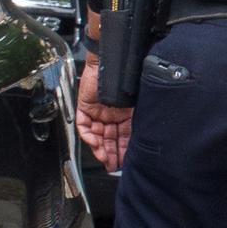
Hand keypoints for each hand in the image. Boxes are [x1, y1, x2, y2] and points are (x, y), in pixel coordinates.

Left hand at [75, 55, 132, 171]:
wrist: (112, 62)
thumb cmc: (129, 78)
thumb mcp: (138, 106)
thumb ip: (138, 122)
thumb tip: (143, 140)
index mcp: (126, 114)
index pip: (124, 137)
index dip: (123, 151)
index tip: (123, 163)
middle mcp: (112, 114)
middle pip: (110, 139)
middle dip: (111, 154)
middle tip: (112, 165)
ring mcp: (98, 111)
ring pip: (97, 135)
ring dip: (99, 148)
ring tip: (103, 158)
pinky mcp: (85, 107)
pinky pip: (83, 125)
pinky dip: (87, 135)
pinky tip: (94, 143)